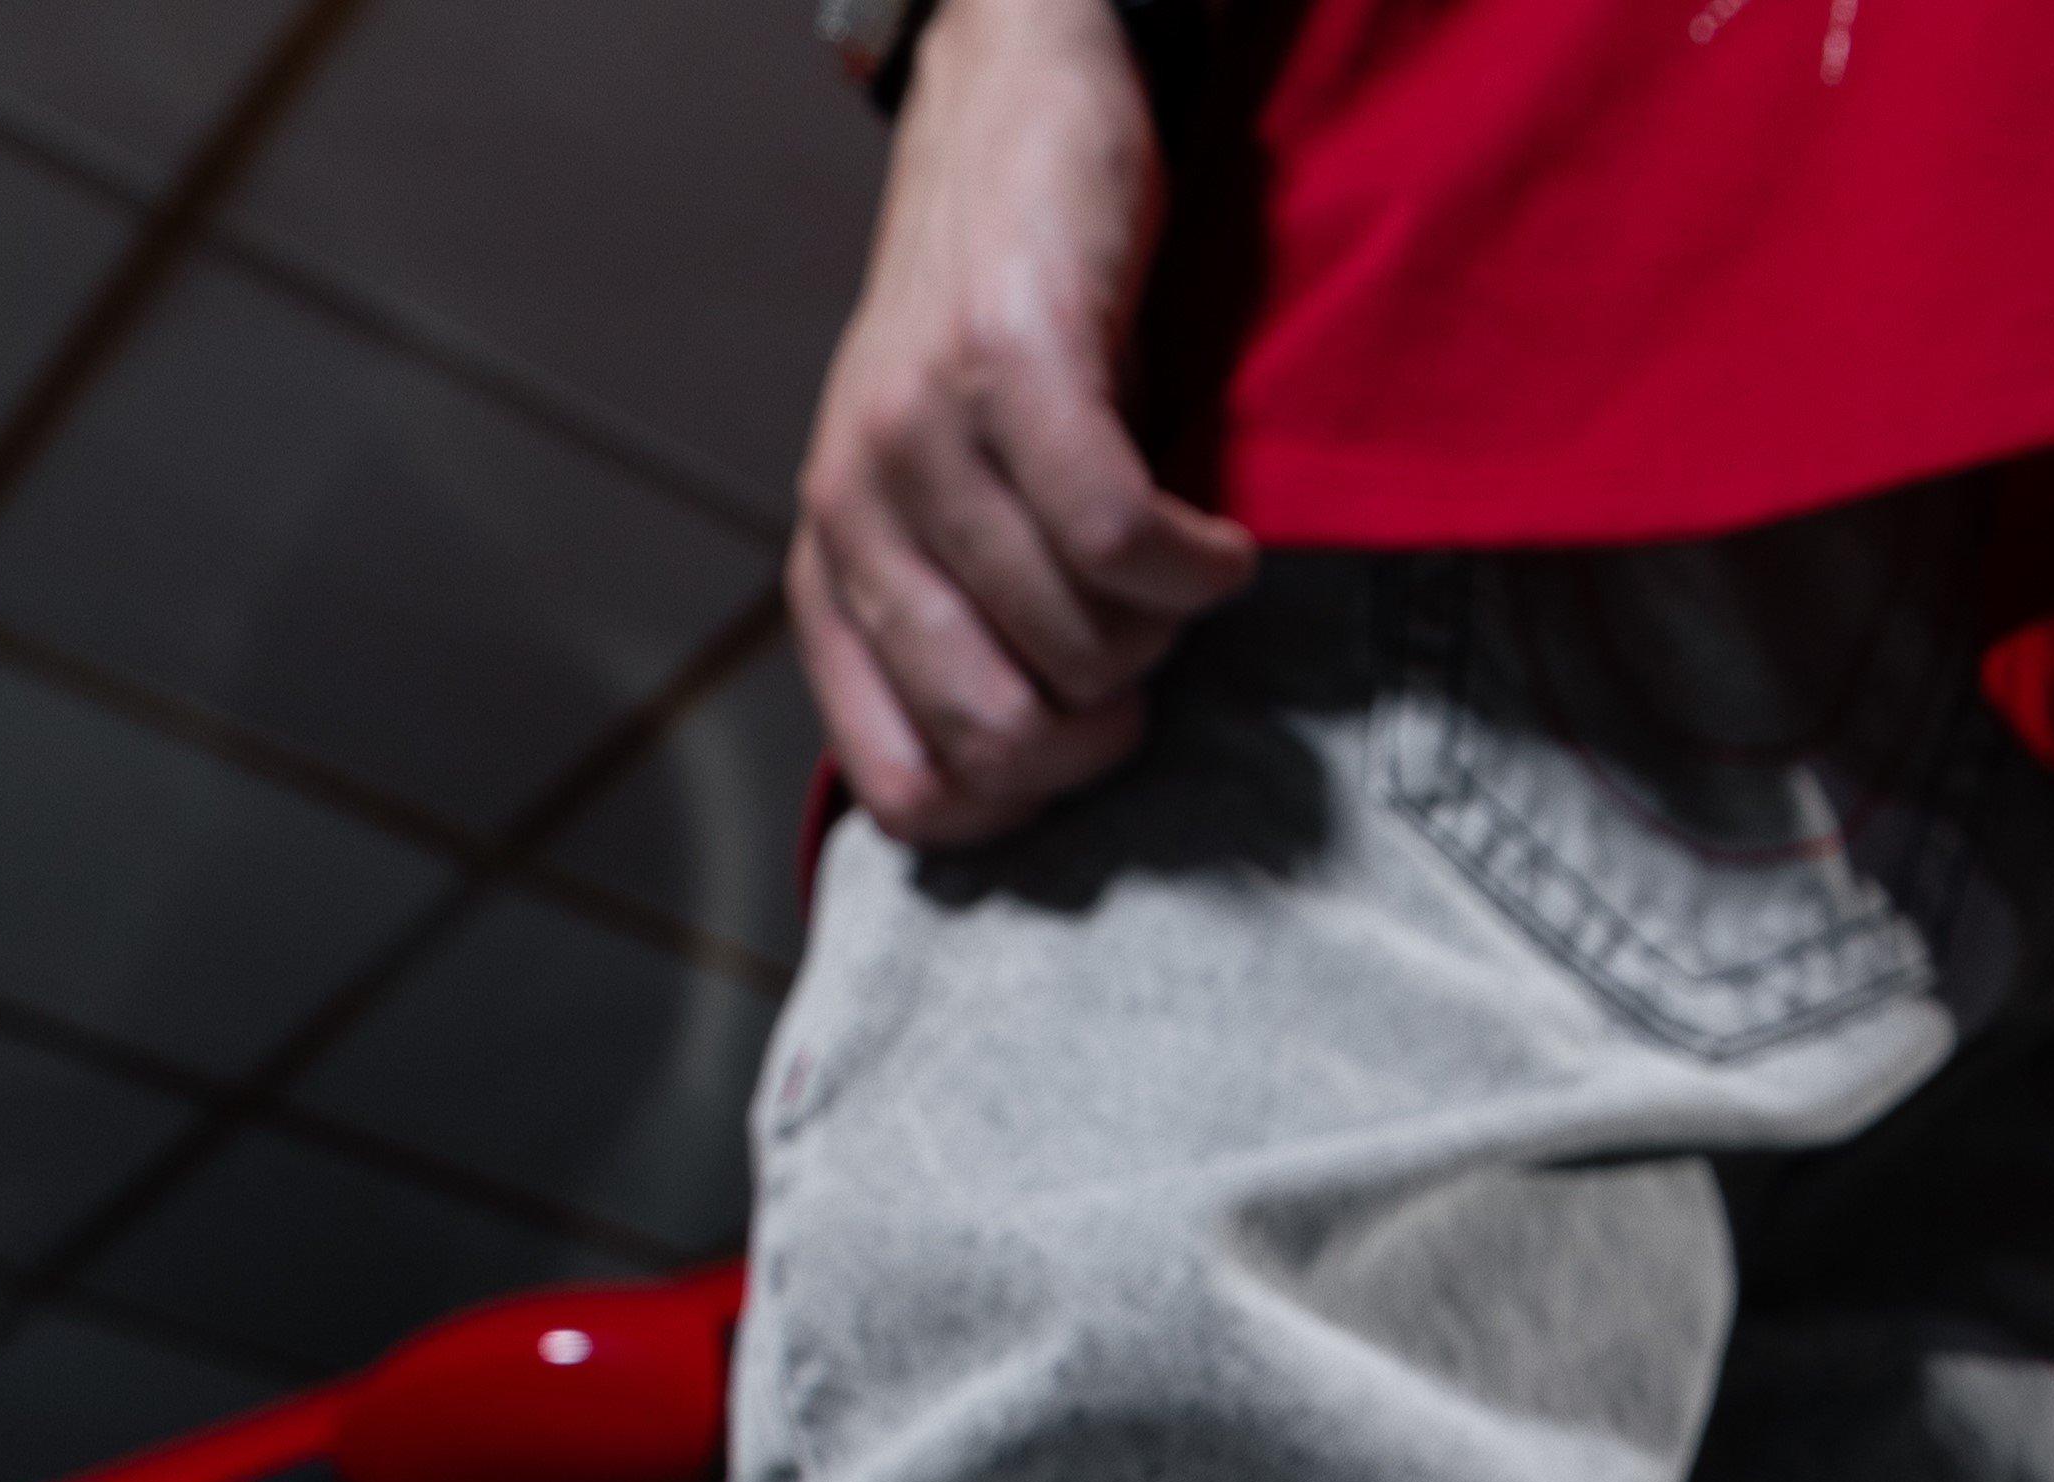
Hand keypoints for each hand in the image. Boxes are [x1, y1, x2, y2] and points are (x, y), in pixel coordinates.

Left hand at [792, 0, 1258, 850]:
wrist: (1014, 106)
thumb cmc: (1010, 334)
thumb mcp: (952, 502)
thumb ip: (963, 628)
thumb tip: (1044, 779)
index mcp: (833, 573)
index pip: (911, 795)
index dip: (1026, 803)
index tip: (1088, 731)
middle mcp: (854, 509)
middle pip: (1006, 738)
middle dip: (1107, 721)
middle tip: (1148, 645)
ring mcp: (921, 432)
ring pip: (1077, 642)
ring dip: (1165, 628)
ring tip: (1179, 561)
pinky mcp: (1010, 358)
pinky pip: (1120, 537)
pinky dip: (1197, 563)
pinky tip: (1220, 538)